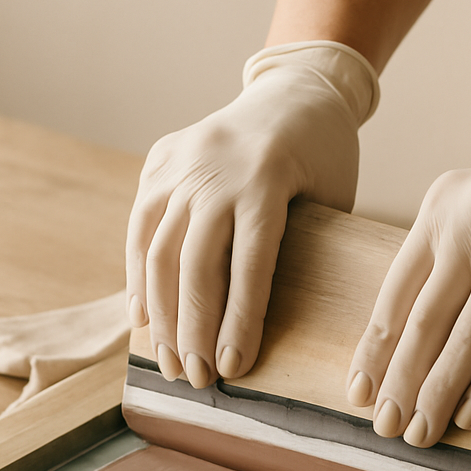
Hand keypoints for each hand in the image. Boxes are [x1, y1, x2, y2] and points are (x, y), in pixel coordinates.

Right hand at [126, 41, 377, 387]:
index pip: (250, 262)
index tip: (233, 370)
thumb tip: (275, 331)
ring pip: (157, 249)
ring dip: (160, 315)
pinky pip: (140, 228)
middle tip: (197, 380)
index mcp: (270, 176)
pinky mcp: (159, 161)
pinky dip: (138, 277)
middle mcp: (217, 168)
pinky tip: (142, 320)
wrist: (293, 90)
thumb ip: (304, 251)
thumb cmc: (327, 157)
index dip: (239, 321)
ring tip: (169, 363)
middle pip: (194, 262)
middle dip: (192, 329)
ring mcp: (181, 161)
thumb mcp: (333, 198)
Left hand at [346, 98, 470, 446]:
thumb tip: (407, 354)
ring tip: (422, 434)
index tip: (358, 394)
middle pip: (423, 320)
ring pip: (464, 339)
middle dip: (400, 382)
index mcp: (441, 207)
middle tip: (386, 427)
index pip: (394, 292)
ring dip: (438, 394)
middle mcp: (470, 221)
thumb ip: (447, 266)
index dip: (374, 349)